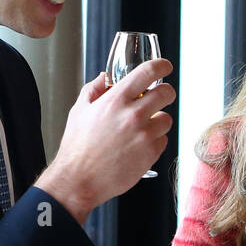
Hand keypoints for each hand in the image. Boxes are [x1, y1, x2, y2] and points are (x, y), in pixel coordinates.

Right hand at [35, 58, 175, 223]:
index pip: (148, 72)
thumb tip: (105, 77)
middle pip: (166, 93)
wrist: (79, 179)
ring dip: (159, 121)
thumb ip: (94, 89)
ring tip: (143, 128)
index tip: (165, 66)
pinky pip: (163, 140)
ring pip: (167, 119)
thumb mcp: (79, 111)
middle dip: (166, 93)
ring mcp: (144, 135)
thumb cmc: (77, 147)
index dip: (161, 65)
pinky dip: (155, 141)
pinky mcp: (151, 153)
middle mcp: (133, 115)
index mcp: (115, 100)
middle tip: (161, 97)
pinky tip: (139, 146)